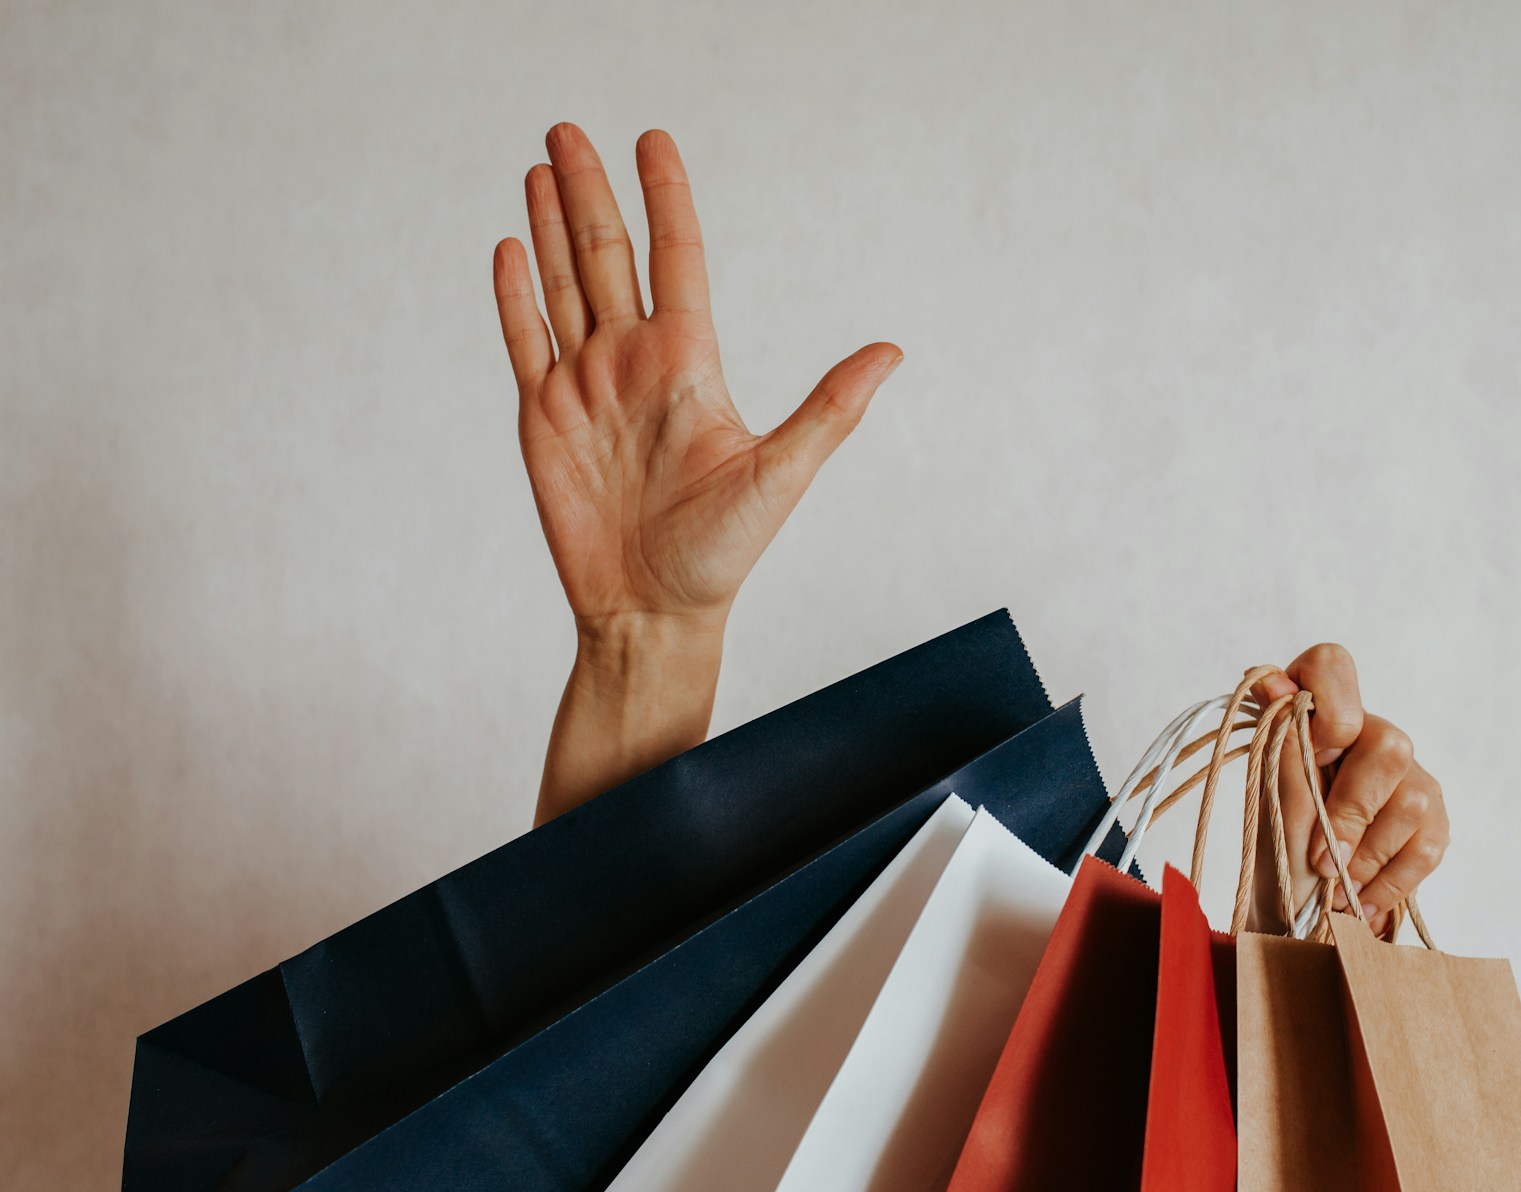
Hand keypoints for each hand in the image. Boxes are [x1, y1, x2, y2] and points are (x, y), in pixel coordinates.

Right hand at [491, 123, 901, 631]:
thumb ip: (829, 409)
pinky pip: (525, 341)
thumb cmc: (720, 554)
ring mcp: (584, 387)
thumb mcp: (781, 475)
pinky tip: (510, 246)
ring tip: (543, 166)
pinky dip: (515, 295)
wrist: (651, 612)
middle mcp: (633, 363)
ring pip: (562, 286)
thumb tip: (891, 352)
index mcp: (689, 365)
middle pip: (606, 256)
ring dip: (549, 227)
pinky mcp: (541, 419)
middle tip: (571, 130)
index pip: (676, 260)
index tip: (654, 143)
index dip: (665, 199)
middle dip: (588, 192)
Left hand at [1252, 645, 1448, 934]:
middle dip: (1352, 812)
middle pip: (1388, 745)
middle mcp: (1367, 734)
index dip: (1329, 707)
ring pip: (1413, 799)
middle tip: (1320, 858)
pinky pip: (1429, 845)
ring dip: (1367, 857)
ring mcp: (1406, 776)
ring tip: (1335, 890)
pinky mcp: (1431, 821)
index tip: (1313, 757)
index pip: (1332, 666)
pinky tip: (1362, 901)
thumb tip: (1271, 682)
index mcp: (1315, 715)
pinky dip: (1391, 882)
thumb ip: (1281, 749)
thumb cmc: (1274, 853)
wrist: (1291, 919)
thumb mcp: (1268, 805)